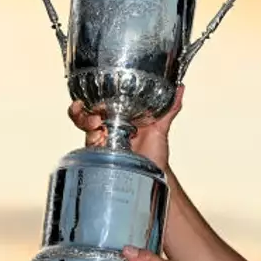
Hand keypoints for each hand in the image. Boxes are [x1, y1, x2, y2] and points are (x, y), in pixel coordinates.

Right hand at [68, 85, 184, 170]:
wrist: (154, 174)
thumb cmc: (155, 152)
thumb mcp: (161, 127)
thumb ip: (169, 108)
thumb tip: (180, 87)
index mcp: (118, 116)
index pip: (98, 101)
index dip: (89, 96)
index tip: (86, 95)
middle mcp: (107, 127)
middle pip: (84, 114)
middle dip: (80, 112)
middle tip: (93, 116)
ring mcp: (102, 141)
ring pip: (84, 128)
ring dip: (85, 124)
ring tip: (96, 127)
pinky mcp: (101, 156)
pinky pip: (90, 148)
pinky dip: (92, 142)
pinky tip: (99, 140)